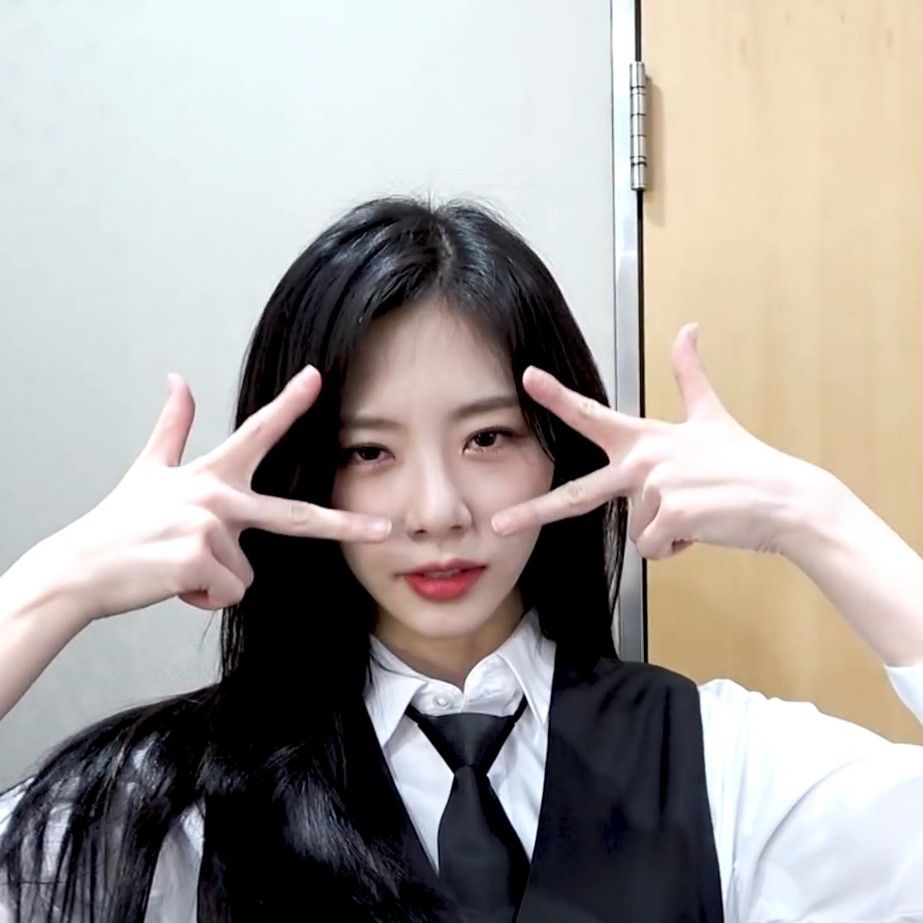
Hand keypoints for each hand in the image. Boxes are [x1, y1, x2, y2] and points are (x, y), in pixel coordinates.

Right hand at [42, 365, 391, 622]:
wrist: (80, 568)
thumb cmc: (119, 524)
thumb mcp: (148, 469)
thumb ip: (173, 427)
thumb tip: (177, 380)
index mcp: (210, 474)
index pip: (256, 433)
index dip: (289, 404)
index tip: (315, 378)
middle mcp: (217, 496)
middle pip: (297, 515)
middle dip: (345, 524)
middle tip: (385, 529)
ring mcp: (210, 527)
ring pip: (244, 574)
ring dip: (214, 580)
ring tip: (177, 565)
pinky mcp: (199, 560)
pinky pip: (227, 594)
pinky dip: (202, 598)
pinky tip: (173, 582)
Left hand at [491, 323, 824, 559]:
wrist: (786, 500)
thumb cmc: (746, 463)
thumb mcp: (712, 416)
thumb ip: (690, 376)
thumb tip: (689, 327)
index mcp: (646, 439)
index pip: (593, 416)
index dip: (557, 397)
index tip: (527, 378)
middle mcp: (644, 460)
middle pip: (578, 495)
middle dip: (534, 512)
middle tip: (498, 526)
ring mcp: (656, 487)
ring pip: (636, 532)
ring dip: (666, 532)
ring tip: (698, 512)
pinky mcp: (672, 513)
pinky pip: (655, 548)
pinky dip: (677, 548)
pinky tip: (702, 528)